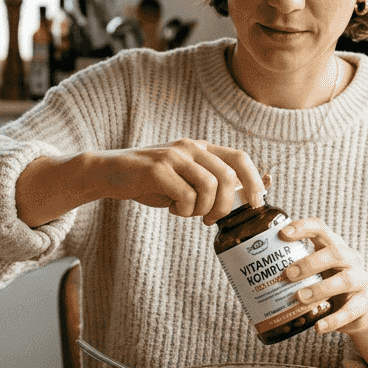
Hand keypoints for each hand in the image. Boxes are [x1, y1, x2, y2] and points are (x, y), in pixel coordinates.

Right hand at [90, 139, 265, 224]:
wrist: (111, 172)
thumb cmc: (152, 181)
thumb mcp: (186, 179)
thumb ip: (213, 184)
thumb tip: (250, 193)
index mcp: (201, 148)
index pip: (240, 158)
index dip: (254, 181)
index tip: (256, 203)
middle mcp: (191, 147)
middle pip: (226, 177)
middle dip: (224, 206)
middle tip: (210, 220)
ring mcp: (174, 156)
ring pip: (209, 187)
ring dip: (201, 209)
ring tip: (186, 212)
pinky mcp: (157, 169)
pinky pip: (186, 196)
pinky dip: (183, 210)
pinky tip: (172, 208)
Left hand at [279, 217, 367, 367]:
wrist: (359, 310)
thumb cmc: (327, 285)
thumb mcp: (315, 272)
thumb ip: (292, 267)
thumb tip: (245, 270)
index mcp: (334, 246)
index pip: (321, 228)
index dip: (302, 228)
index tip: (282, 234)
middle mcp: (351, 260)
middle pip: (335, 253)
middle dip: (310, 262)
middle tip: (287, 275)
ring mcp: (361, 281)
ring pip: (345, 280)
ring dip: (320, 289)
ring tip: (299, 298)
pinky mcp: (364, 305)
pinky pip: (350, 312)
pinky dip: (333, 320)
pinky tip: (318, 327)